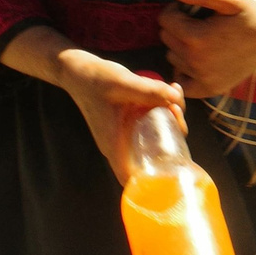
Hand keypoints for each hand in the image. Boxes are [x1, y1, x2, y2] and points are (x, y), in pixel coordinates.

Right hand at [52, 49, 183, 182]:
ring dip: (172, 120)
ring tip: (174, 97)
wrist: (79, 70)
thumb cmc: (94, 79)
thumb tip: (176, 98)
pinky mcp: (132, 121)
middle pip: (152, 157)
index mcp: (114, 146)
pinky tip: (172, 90)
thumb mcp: (122, 82)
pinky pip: (153, 121)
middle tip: (176, 112)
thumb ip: (149, 90)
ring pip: (156, 137)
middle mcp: (121, 145)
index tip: (174, 172)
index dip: (153, 184)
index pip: (132, 179)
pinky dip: (165, 109)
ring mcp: (127, 134)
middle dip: (173, 138)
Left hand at [159, 0, 255, 98]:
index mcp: (196, 38)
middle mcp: (196, 61)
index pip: (165, 20)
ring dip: (180, 48)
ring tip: (200, 40)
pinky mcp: (210, 88)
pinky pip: (182, 82)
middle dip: (176, 28)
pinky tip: (197, 61)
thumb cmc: (251, 14)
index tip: (188, 8)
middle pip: (166, 39)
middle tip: (196, 23)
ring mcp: (202, 77)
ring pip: (172, 58)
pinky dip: (184, 72)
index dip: (174, 10)